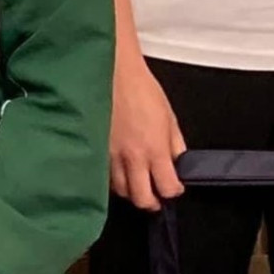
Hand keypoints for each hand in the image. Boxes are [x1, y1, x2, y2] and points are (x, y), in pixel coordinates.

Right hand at [110, 58, 185, 210]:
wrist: (112, 72)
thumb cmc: (140, 88)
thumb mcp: (169, 117)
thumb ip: (175, 145)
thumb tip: (178, 162)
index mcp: (154, 150)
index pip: (168, 188)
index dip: (174, 191)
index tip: (174, 186)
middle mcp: (132, 157)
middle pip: (142, 199)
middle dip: (151, 201)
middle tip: (155, 194)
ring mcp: (110, 155)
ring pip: (120, 191)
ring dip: (130, 190)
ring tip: (136, 181)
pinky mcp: (95, 149)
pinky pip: (103, 175)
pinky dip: (112, 178)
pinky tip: (118, 171)